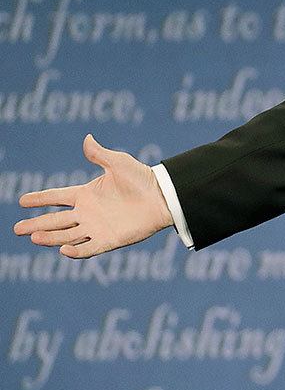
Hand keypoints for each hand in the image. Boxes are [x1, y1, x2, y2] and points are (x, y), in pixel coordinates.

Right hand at [12, 134, 173, 257]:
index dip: (40, 198)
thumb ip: (100, 154)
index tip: (22, 201)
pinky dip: (76, 251)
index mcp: (87, 194)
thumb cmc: (142, 178)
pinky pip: (88, 248)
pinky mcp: (109, 240)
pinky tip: (63, 250)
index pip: (57, 197)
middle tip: (16, 229)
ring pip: (67, 236)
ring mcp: (97, 227)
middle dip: (36, 224)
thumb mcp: (119, 163)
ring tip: (34, 237)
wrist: (163, 197)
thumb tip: (87, 138)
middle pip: (56, 220)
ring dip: (51, 237)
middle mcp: (88, 213)